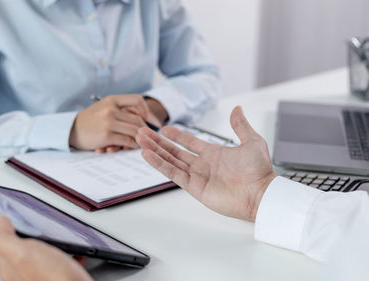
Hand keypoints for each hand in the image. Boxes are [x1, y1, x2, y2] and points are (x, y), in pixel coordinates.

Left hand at [0, 216, 92, 280]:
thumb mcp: (24, 254)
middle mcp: (19, 271)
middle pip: (2, 247)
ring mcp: (35, 274)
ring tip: (16, 231)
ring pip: (24, 252)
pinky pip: (49, 258)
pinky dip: (54, 250)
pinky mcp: (53, 275)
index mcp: (9, 262)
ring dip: (22, 239)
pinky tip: (62, 248)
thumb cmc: (53, 280)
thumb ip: (7, 239)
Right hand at [94, 97, 168, 153]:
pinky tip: (133, 146)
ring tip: (142, 142)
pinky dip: (133, 145)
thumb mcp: (103, 107)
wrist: (70, 130)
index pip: (137, 99)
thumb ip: (120, 109)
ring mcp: (108, 122)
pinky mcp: (106, 136)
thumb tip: (141, 116)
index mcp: (111, 100)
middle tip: (147, 135)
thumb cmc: (89, 120)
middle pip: (138, 119)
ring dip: (140, 138)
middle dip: (145, 129)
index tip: (148, 119)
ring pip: (134, 131)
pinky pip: (127, 141)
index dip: (146, 110)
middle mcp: (110, 109)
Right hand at [136, 106, 275, 221]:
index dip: (176, 136)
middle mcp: (203, 165)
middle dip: (157, 142)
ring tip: (140, 141)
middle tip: (142, 132)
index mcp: (214, 153)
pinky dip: (159, 165)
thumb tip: (237, 108)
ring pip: (170, 161)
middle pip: (174, 151)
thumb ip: (240, 125)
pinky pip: (173, 174)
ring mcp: (197, 176)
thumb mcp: (252, 142)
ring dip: (154, 151)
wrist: (262, 194)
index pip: (189, 142)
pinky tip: (148, 156)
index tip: (163, 129)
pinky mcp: (194, 188)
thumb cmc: (260, 171)